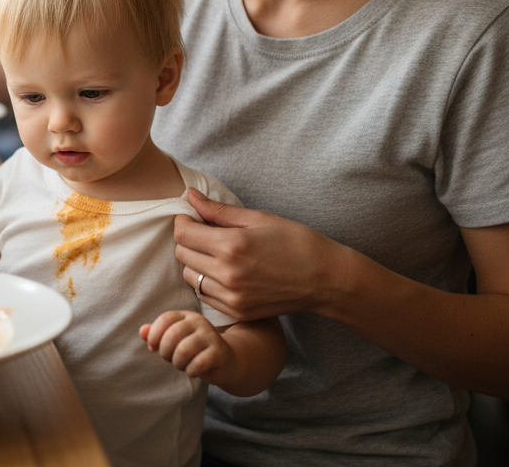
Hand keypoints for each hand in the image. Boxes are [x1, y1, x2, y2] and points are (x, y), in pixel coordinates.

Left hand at [139, 310, 232, 377]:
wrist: (227, 361)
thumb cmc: (195, 350)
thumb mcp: (175, 340)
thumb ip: (157, 334)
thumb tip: (141, 331)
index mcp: (186, 316)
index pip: (164, 319)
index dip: (154, 335)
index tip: (153, 347)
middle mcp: (199, 322)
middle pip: (172, 335)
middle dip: (165, 352)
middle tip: (170, 359)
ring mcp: (211, 336)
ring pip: (183, 350)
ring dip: (178, 363)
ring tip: (182, 365)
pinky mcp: (219, 353)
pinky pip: (197, 364)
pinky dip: (191, 371)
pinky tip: (193, 370)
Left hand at [175, 188, 350, 320]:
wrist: (325, 280)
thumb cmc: (296, 242)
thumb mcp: (258, 218)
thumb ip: (219, 210)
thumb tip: (190, 195)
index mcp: (231, 246)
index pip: (183, 233)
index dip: (183, 221)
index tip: (192, 217)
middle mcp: (227, 274)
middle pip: (182, 254)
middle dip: (189, 240)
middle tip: (206, 233)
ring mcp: (231, 297)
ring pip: (190, 276)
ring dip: (196, 262)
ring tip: (217, 253)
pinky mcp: (237, 312)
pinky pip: (205, 295)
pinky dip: (208, 282)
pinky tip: (226, 272)